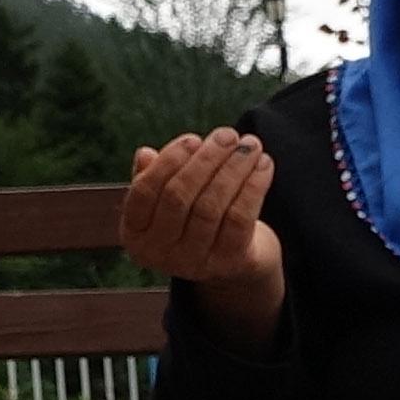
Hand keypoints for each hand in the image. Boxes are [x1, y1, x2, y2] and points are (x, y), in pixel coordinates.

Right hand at [122, 128, 285, 352]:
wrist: (233, 259)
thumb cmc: (194, 216)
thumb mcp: (168, 199)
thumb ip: (154, 176)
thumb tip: (145, 155)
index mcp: (135, 234)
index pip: (144, 192)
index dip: (168, 161)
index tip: (193, 139)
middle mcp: (160, 253)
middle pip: (179, 197)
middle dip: (206, 160)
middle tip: (227, 135)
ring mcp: (194, 262)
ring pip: (211, 206)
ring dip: (233, 168)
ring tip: (249, 144)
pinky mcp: (229, 263)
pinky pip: (240, 218)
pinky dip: (253, 186)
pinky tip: (264, 164)